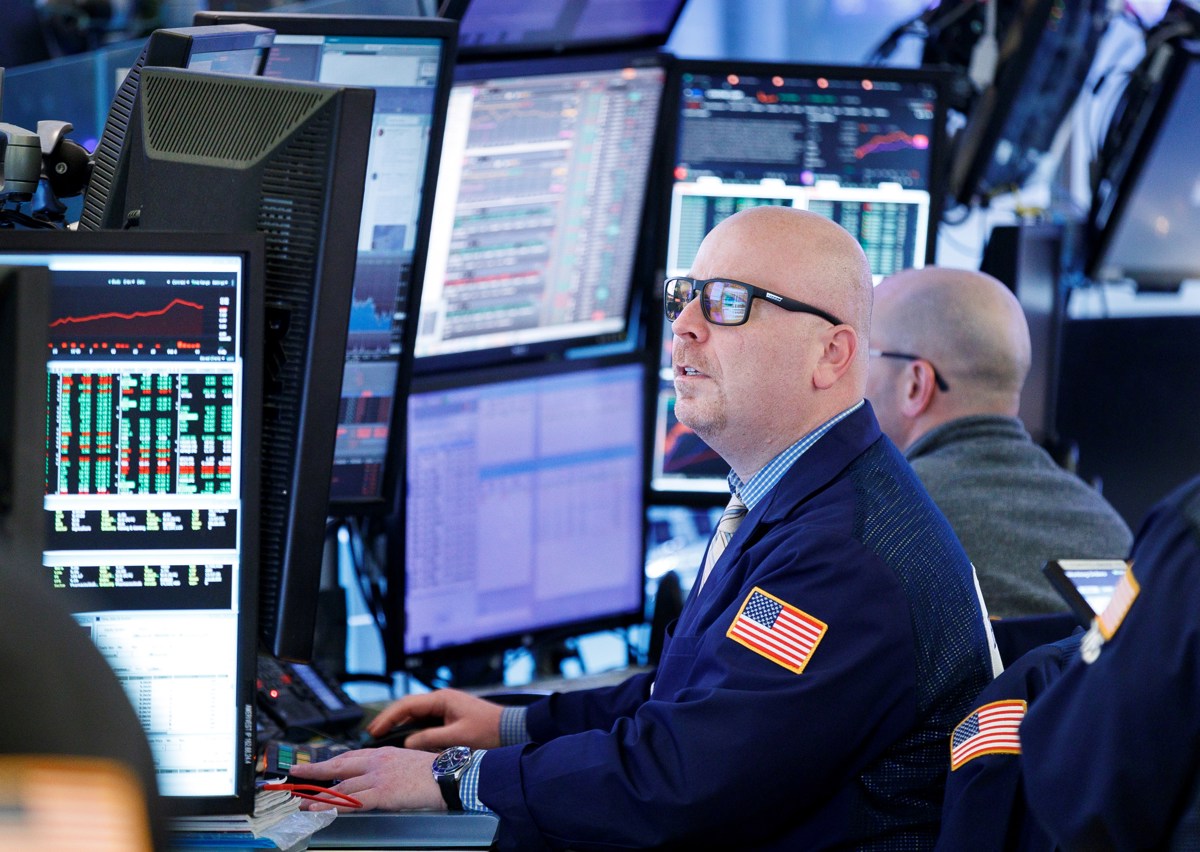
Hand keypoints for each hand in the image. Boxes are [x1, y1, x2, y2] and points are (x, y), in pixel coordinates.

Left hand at [287, 746, 444, 811]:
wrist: (449, 774)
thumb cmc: (434, 771)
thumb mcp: (408, 762)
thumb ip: (391, 767)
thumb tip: (381, 778)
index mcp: (383, 753)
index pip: (350, 756)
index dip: (330, 761)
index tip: (317, 764)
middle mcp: (377, 761)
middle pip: (339, 765)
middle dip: (316, 770)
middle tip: (298, 773)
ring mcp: (378, 776)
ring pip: (341, 786)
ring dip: (319, 794)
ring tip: (303, 800)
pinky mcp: (382, 792)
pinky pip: (351, 801)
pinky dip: (332, 804)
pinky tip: (319, 808)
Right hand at [368, 688, 503, 750]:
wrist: (510, 730)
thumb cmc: (489, 730)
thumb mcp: (457, 737)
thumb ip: (430, 739)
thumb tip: (407, 742)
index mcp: (442, 698)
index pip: (407, 705)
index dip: (388, 717)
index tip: (375, 729)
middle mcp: (441, 700)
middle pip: (408, 708)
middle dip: (389, 720)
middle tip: (372, 733)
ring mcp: (445, 708)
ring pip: (415, 715)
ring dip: (399, 725)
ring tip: (382, 736)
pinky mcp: (449, 718)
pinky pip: (425, 722)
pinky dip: (412, 729)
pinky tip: (404, 739)